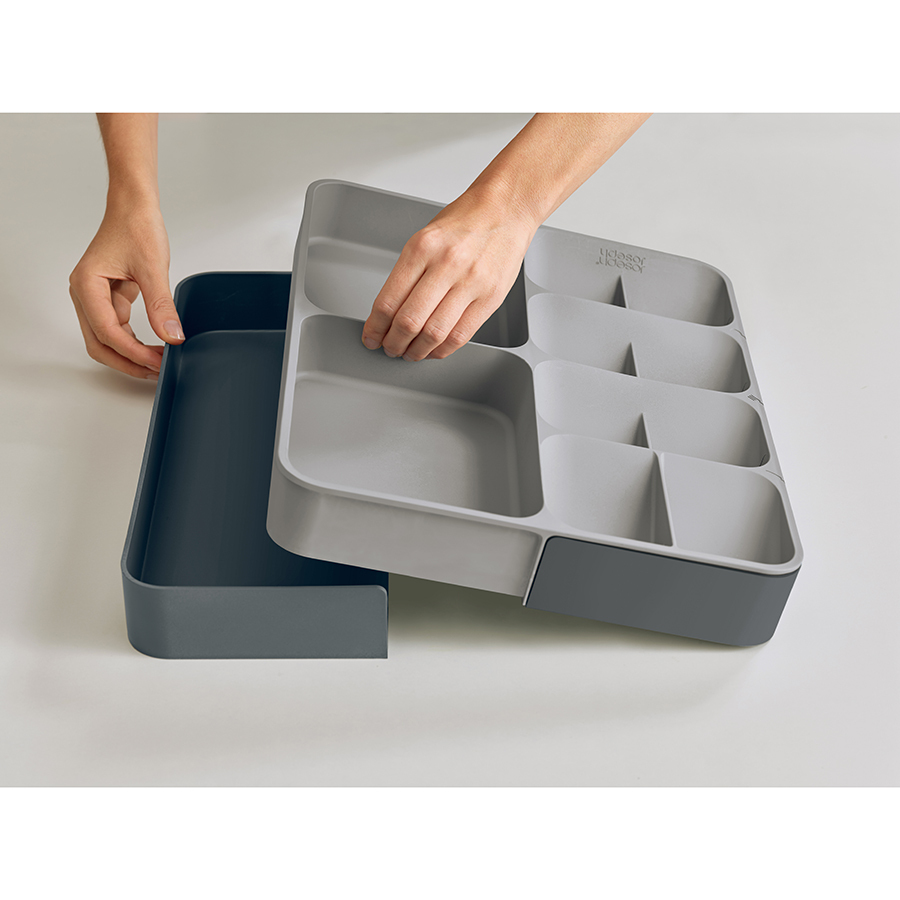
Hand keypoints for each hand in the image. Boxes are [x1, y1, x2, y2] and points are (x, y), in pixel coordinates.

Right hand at [69, 199, 182, 378]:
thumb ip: (161, 305)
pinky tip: (153, 348)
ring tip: (158, 362)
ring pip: (107, 340)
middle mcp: (84, 294)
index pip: (107, 332)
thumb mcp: (153, 267)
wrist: (134, 208)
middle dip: (127, 361)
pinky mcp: (108, 298)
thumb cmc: (136, 226)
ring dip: (131, 354)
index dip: (133, 352)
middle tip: (157, 371)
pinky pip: (118, 329)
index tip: (157, 361)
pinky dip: (134, 341)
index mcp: (86, 285)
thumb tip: (171, 336)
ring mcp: (94, 298)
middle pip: (100, 343)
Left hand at [360, 192, 537, 360]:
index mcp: (422, 247)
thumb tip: (390, 312)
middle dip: (393, 343)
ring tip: (410, 353)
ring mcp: (471, 283)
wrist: (506, 209)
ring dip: (417, 351)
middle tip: (389, 348)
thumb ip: (409, 273)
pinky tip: (434, 349)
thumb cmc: (465, 222)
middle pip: (409, 321)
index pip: (389, 300)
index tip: (371, 337)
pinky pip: (461, 335)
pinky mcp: (491, 298)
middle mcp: (446, 264)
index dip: (375, 327)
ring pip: (434, 333)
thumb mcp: (426, 237)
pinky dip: (442, 349)